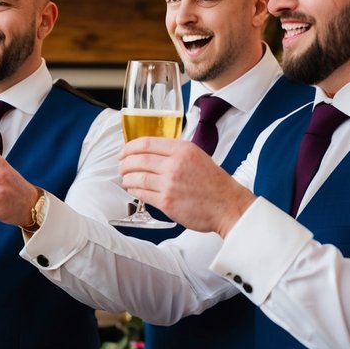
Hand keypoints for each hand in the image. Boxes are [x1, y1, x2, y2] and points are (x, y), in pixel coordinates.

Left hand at [119, 138, 254, 236]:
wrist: (228, 206)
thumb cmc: (215, 184)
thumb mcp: (198, 157)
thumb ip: (175, 153)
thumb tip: (150, 153)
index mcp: (183, 150)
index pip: (147, 143)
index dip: (130, 147)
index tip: (124, 151)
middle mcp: (175, 164)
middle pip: (138, 159)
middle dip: (125, 163)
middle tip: (121, 166)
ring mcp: (170, 184)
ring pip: (137, 177)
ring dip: (127, 178)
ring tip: (125, 179)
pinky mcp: (167, 202)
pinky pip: (142, 194)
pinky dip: (134, 191)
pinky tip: (133, 189)